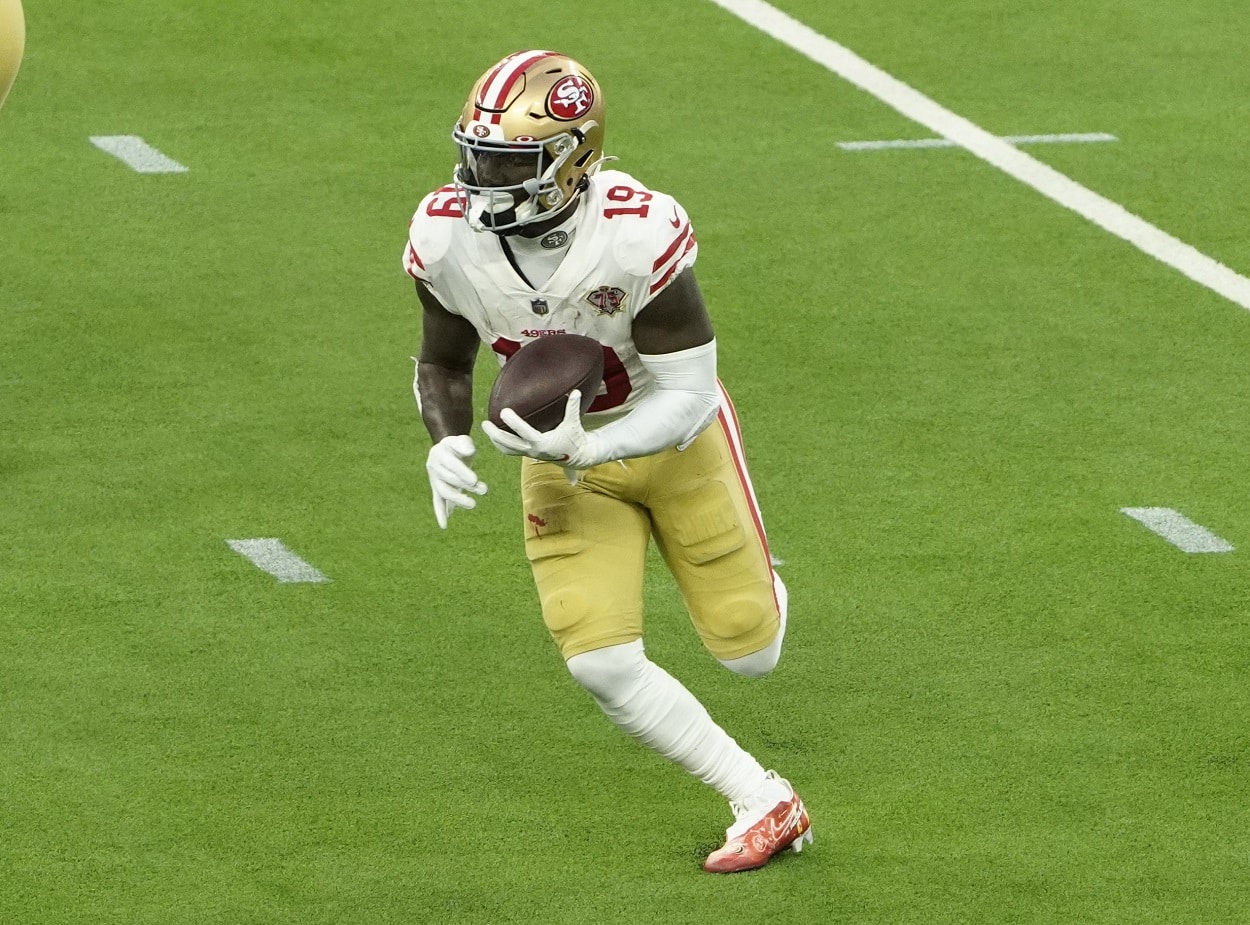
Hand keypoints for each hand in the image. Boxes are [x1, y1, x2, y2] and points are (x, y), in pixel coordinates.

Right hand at [426, 434, 487, 529]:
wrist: (449, 451)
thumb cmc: (459, 446)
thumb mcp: (463, 440)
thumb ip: (465, 444)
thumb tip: (469, 452)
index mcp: (439, 452)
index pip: (451, 465)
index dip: (463, 473)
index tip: (475, 480)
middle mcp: (433, 466)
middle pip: (449, 479)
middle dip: (466, 486)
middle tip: (484, 490)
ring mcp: (433, 479)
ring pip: (443, 492)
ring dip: (457, 499)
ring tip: (473, 504)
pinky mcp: (436, 489)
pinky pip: (437, 501)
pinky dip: (440, 513)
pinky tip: (444, 526)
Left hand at [481, 390, 602, 475]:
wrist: (577, 457)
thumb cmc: (575, 438)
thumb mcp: (573, 423)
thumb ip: (573, 408)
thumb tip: (576, 392)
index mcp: (543, 443)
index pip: (524, 432)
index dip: (513, 422)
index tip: (503, 411)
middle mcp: (534, 450)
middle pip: (509, 444)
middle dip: (495, 434)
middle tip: (485, 423)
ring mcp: (530, 453)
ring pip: (507, 449)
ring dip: (495, 440)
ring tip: (486, 428)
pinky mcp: (528, 454)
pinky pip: (511, 451)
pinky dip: (502, 444)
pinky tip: (495, 436)